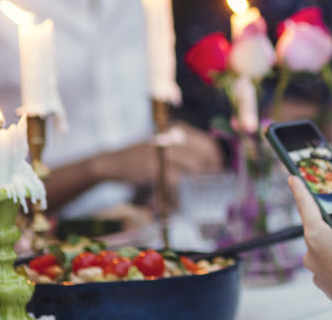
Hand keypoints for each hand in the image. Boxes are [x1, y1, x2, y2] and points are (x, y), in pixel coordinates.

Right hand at [95, 123, 222, 186]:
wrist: (112, 162)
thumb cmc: (143, 157)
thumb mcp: (166, 145)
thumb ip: (187, 152)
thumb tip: (213, 167)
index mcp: (178, 129)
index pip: (208, 144)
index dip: (217, 161)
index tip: (219, 174)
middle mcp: (172, 136)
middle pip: (204, 157)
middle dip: (211, 175)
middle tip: (212, 189)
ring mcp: (162, 151)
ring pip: (192, 170)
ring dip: (198, 186)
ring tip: (198, 197)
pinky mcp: (152, 167)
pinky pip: (176, 181)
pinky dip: (181, 193)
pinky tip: (182, 202)